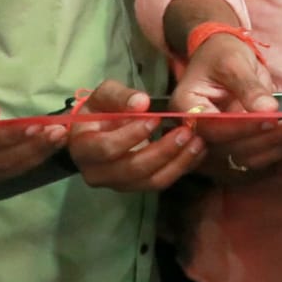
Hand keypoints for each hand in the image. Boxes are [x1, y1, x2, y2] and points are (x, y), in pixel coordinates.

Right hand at [0, 87, 67, 188]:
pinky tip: (49, 148)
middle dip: (32, 145)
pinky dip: (31, 161)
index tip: (37, 125)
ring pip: (8, 168)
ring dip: (37, 154)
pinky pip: (9, 174)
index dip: (11, 134)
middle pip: (0, 158)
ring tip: (60, 138)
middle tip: (58, 132)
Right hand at [68, 80, 205, 191]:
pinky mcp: (136, 186)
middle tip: (185, 132)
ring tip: (197, 143)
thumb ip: (120, 96)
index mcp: (84, 148)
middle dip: (162, 151)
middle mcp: (97, 173)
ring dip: (177, 163)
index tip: (155, 118)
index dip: (132, 135)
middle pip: (132, 169)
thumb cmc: (101, 110)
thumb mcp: (104, 95)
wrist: (98, 131)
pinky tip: (196, 152)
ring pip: (150, 181)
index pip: (107, 148)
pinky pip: (160, 183)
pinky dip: (181, 168)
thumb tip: (141, 103)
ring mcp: (118, 184)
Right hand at [170, 35, 281, 175]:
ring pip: (249, 157)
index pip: (213, 128)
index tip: (273, 119)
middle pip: (232, 148)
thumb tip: (268, 110)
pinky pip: (260, 155)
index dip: (243, 127)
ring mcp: (217, 144)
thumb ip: (249, 86)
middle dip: (271, 137)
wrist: (223, 56)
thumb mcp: (234, 62)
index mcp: (187, 109)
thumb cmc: (223, 54)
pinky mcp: (236, 147)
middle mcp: (197, 134)